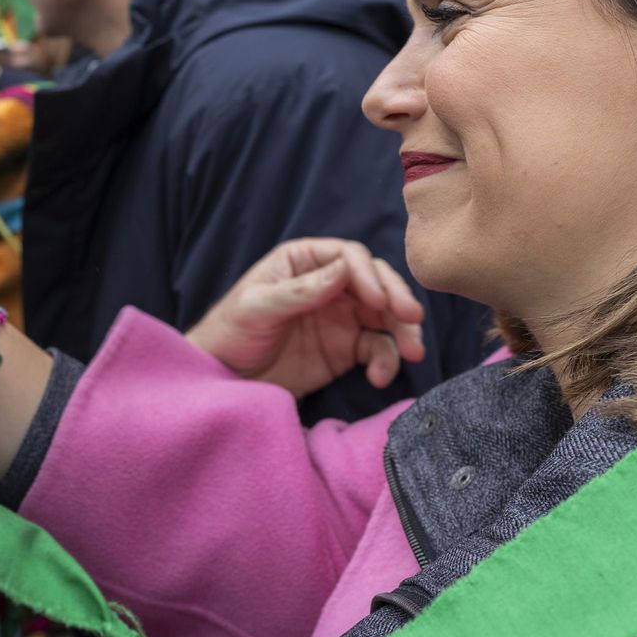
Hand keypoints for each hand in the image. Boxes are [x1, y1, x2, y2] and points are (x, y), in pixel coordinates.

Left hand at [186, 239, 424, 398]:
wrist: (224, 380)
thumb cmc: (230, 332)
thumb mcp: (257, 307)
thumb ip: (299, 291)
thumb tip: (343, 272)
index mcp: (303, 261)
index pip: (348, 257)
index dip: (369, 275)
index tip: (378, 300)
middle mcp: (328, 284)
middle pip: (376, 282)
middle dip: (397, 298)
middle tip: (411, 319)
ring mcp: (340, 317)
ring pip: (385, 316)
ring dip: (403, 331)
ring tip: (412, 353)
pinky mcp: (346, 350)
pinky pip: (377, 349)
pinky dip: (386, 360)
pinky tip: (378, 377)